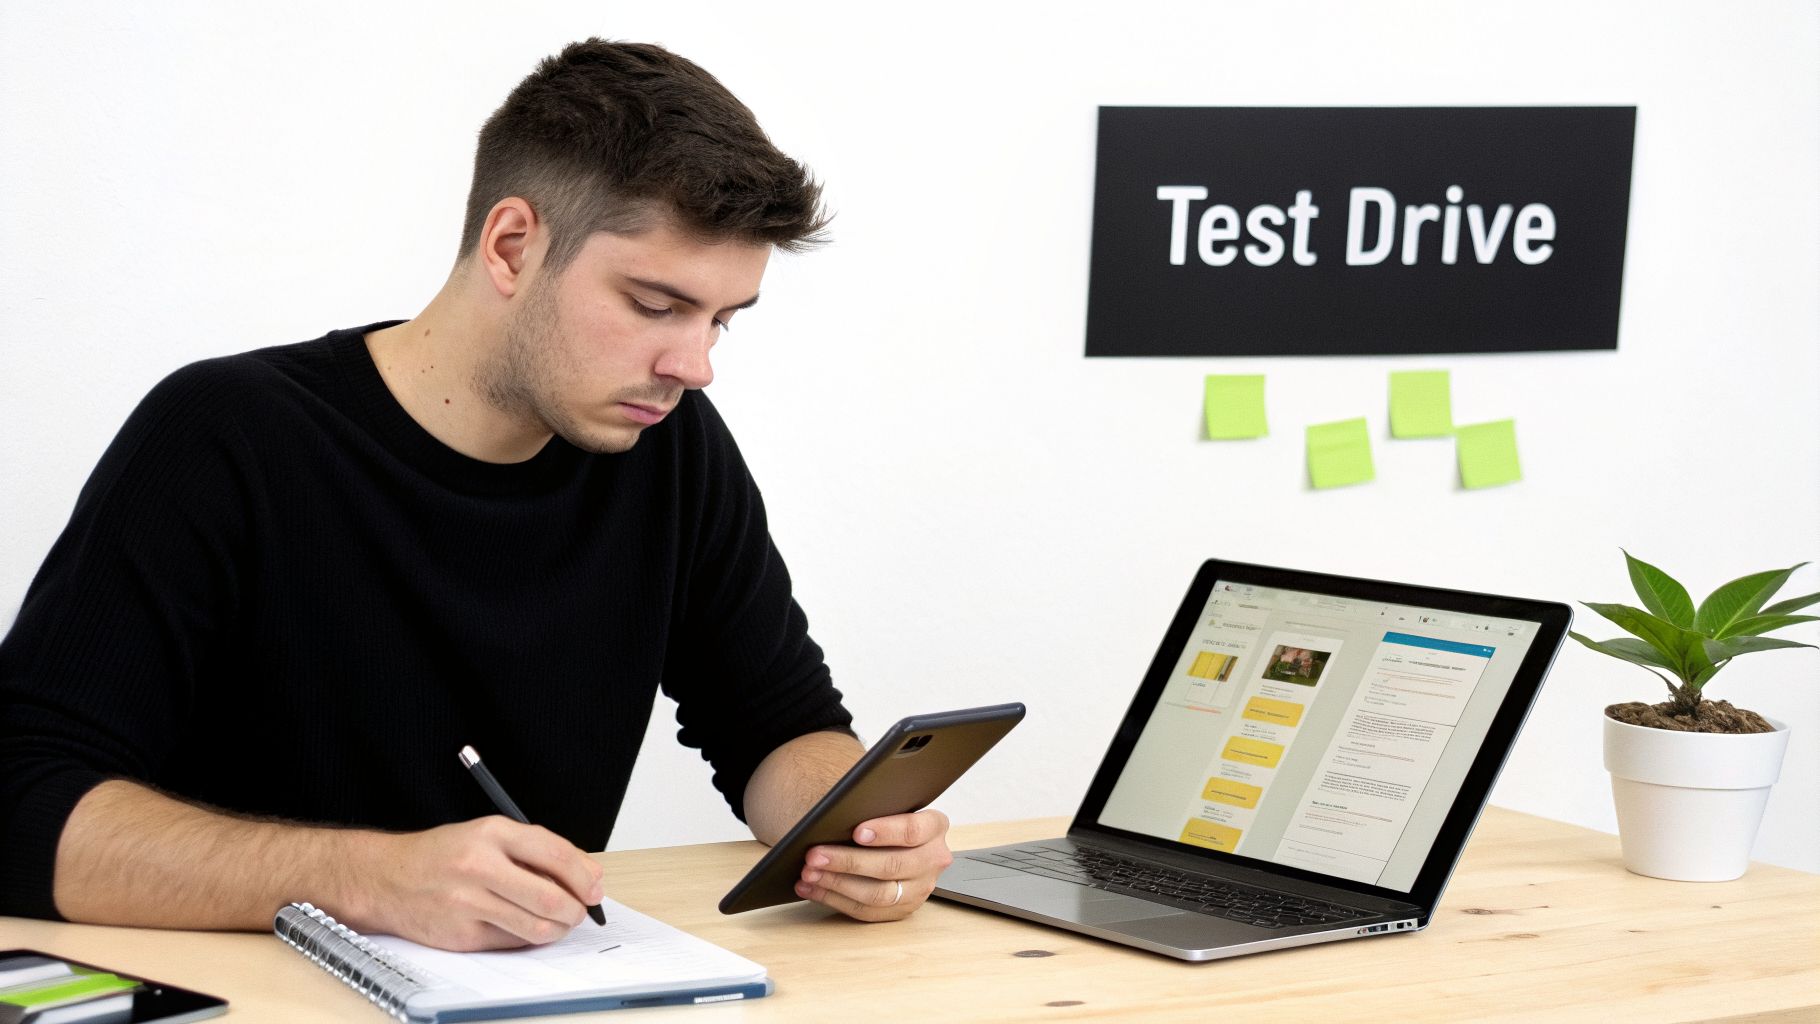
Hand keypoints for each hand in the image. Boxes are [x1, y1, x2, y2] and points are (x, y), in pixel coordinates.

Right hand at [358, 816, 604, 950]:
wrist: (386, 878)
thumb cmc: (444, 855)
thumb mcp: (488, 835)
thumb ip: (535, 851)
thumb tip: (587, 876)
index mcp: (492, 833)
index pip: (555, 854)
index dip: (584, 875)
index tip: (596, 888)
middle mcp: (479, 866)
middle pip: (550, 896)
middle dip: (576, 909)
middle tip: (580, 911)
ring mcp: (467, 903)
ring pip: (535, 926)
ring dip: (557, 929)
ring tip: (557, 922)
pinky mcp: (460, 935)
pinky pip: (511, 942)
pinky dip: (527, 938)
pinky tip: (523, 927)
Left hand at [795, 808, 952, 921]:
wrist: (905, 842)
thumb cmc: (889, 818)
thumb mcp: (892, 805)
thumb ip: (875, 807)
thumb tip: (835, 814)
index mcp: (934, 827)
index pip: (912, 830)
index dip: (885, 832)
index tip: (855, 831)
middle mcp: (933, 859)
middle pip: (890, 865)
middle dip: (847, 861)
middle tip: (814, 856)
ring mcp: (921, 888)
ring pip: (878, 894)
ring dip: (837, 884)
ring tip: (809, 874)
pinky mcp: (903, 909)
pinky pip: (867, 911)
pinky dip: (835, 900)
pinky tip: (813, 888)